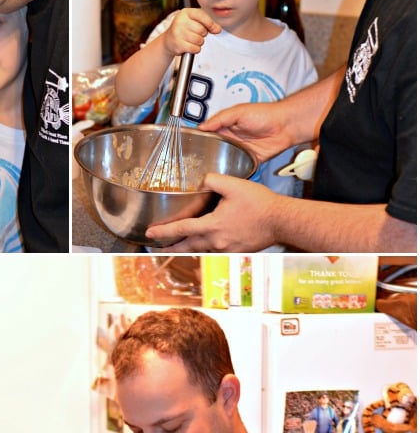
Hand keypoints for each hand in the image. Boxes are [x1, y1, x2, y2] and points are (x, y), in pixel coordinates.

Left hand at [146, 173, 284, 250]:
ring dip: (187, 248)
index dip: (164, 231)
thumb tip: (202, 181)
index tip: (150, 234)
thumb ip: (213, 180)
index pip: (181, 229)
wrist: (281, 221)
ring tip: (178, 247)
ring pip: (201, 249)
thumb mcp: (234, 185)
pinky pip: (215, 251)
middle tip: (158, 248)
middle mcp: (217, 241)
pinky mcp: (236, 251)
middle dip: (171, 247)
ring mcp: (227, 249)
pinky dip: (205, 248)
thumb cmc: (260, 204)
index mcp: (213, 225)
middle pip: (187, 246)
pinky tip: (203, 245)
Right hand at [164, 8, 220, 57]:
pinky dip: (196, 49)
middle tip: (196, 34)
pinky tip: (190, 46)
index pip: (202, 16)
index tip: (214, 29)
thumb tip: (218, 29)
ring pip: (199, 40)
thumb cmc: (184, 29)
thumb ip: (208, 23)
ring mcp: (178, 33)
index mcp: (186, 12)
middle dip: (203, 34)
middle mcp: (180, 21)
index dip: (210, 24)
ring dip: (199, 43)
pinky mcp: (177, 44)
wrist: (169, 40)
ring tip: (192, 40)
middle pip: (202, 30)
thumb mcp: (195, 21)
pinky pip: (194, 48)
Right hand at [201, 99, 294, 166]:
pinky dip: (231, 171)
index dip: (200, 139)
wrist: (284, 126)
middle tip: (196, 162)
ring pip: (224, 160)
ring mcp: (239, 150)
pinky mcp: (248, 160)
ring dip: (218, 164)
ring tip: (207, 171)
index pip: (209, 134)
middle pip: (214, 149)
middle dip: (206, 155)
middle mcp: (232, 139)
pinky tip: (223, 174)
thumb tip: (202, 126)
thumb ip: (220, 119)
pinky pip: (237, 167)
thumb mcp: (238, 111)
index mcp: (227, 126)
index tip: (190, 146)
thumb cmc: (264, 114)